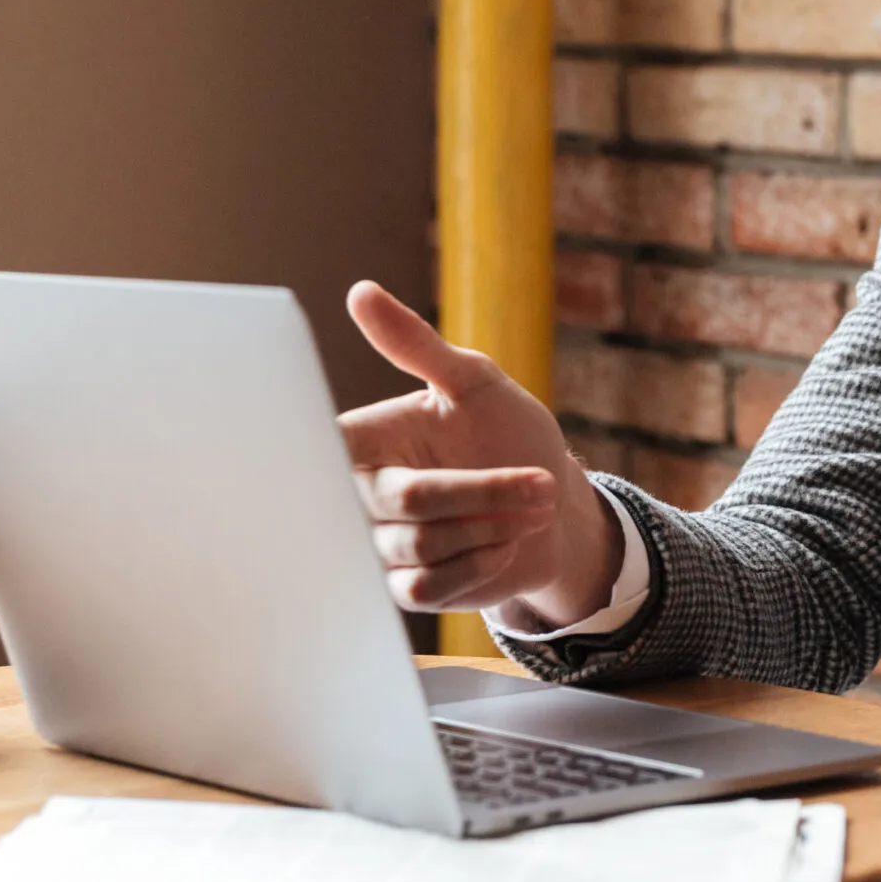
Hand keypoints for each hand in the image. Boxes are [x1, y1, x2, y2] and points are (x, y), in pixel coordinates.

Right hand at [338, 282, 621, 630]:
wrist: (552, 505)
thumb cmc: (506, 432)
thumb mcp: (472, 380)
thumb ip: (416, 343)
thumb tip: (361, 292)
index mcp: (363, 440)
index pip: (328, 448)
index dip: (328, 459)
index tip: (365, 459)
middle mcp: (359, 495)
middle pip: (412, 499)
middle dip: (487, 492)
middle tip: (542, 486)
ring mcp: (380, 546)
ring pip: (424, 545)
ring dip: (493, 526)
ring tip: (532, 507)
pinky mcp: (405, 588)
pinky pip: (426, 589)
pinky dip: (479, 565)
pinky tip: (504, 543)